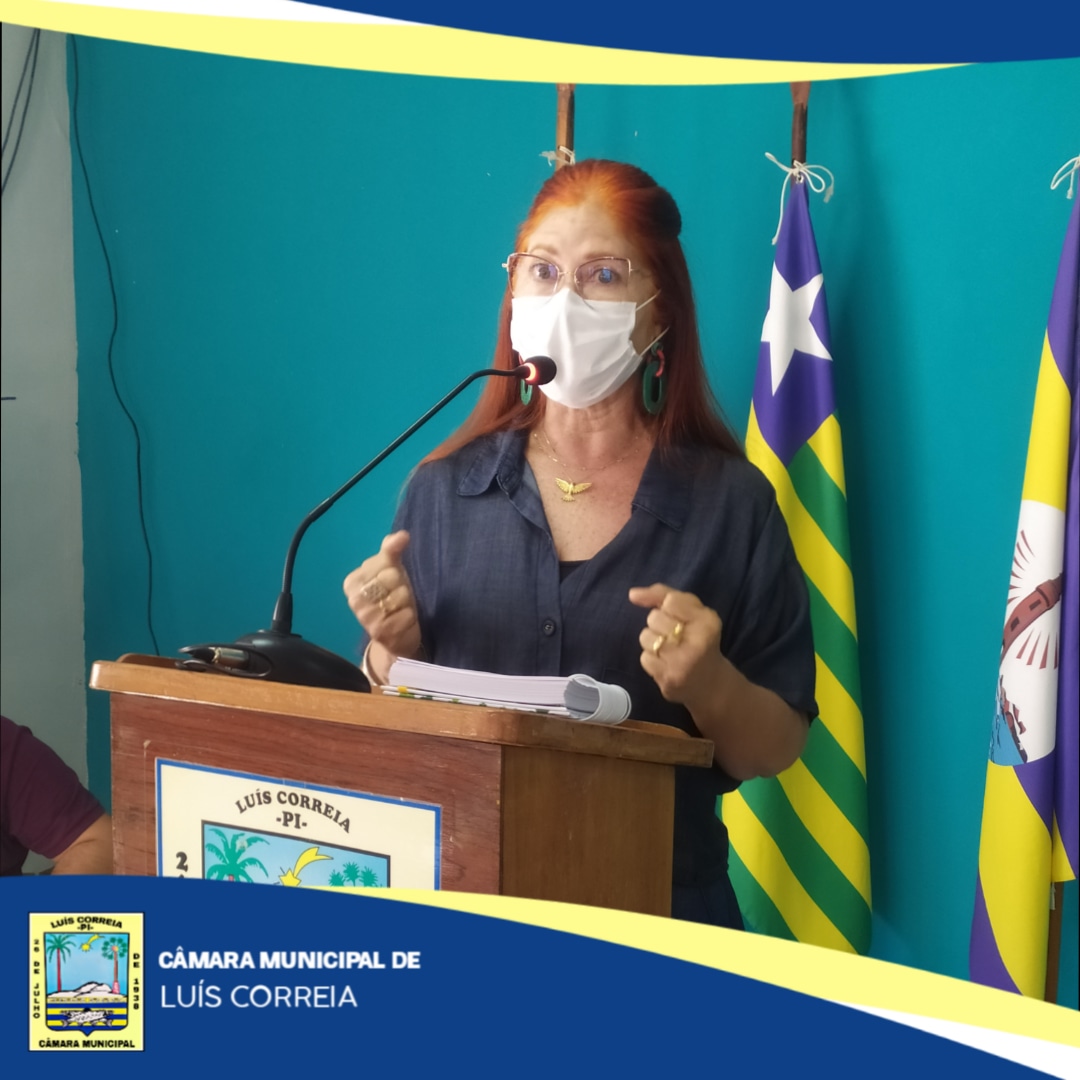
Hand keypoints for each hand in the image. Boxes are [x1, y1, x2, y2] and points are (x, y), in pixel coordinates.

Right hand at [343, 531, 421, 675]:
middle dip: (401, 586)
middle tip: (396, 596)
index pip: (384, 562)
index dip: (393, 570)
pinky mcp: (380, 633)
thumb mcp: (391, 570)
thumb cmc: (392, 596)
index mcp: (352, 581)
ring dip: (407, 602)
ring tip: (399, 609)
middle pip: (392, 577)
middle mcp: (354, 600)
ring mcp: (366, 618)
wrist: (396, 634)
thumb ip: (391, 550)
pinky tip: (403, 621)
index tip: (389, 581)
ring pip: (400, 596)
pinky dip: (410, 617)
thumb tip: (402, 535)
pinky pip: (406, 615)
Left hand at [629, 583, 725, 709]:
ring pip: (645, 637)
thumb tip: (632, 594)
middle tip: (675, 636)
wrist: (711, 683)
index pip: (670, 600)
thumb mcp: (692, 611)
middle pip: (654, 617)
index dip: (667, 606)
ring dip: (653, 641)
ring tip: (669, 649)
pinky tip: (666, 663)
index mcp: (707, 622)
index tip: (677, 617)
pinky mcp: (668, 680)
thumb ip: (664, 594)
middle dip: (659, 624)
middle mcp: (697, 642)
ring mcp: (681, 664)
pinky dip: (651, 659)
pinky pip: (644, 658)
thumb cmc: (698, 639)